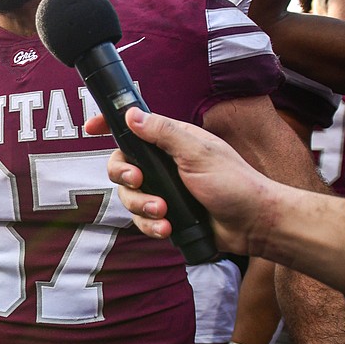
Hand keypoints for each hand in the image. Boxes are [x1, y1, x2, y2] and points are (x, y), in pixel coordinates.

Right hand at [91, 108, 274, 253]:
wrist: (254, 225)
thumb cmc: (235, 183)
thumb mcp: (198, 152)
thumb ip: (163, 134)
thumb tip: (131, 115)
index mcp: (171, 142)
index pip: (133, 128)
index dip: (110, 125)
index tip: (90, 127)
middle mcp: (163, 165)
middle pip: (121, 166)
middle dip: (124, 177)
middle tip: (139, 182)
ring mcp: (164, 190)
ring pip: (128, 196)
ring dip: (141, 206)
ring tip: (163, 212)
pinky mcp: (166, 215)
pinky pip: (141, 220)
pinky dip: (150, 225)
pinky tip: (167, 228)